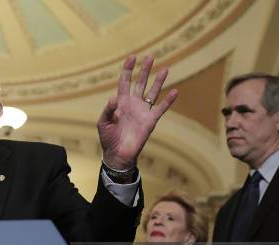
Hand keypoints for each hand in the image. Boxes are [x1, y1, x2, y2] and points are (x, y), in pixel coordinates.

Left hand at [98, 55, 177, 169]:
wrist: (118, 154)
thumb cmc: (108, 138)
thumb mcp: (103, 123)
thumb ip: (108, 110)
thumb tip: (114, 98)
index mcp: (120, 102)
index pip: (125, 81)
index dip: (128, 69)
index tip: (132, 57)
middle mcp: (133, 103)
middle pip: (140, 83)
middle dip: (145, 70)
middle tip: (150, 56)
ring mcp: (143, 111)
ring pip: (152, 92)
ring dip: (158, 81)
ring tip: (165, 68)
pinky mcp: (150, 121)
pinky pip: (161, 108)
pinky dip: (168, 100)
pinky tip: (175, 91)